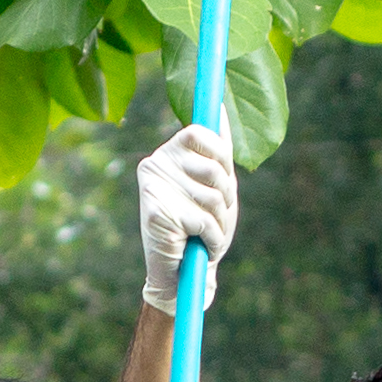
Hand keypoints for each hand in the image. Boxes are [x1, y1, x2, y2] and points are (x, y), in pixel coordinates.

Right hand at [139, 123, 235, 311]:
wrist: (179, 275)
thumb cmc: (200, 229)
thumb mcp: (215, 185)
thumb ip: (218, 150)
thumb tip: (221, 107)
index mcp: (168, 154)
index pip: (200, 132)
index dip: (222, 156)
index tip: (222, 181)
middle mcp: (155, 165)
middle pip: (214, 167)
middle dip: (226, 197)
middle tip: (214, 215)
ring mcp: (154, 188)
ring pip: (213, 196)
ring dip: (221, 222)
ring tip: (206, 233)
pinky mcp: (157, 213)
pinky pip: (205, 221)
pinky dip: (213, 239)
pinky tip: (200, 246)